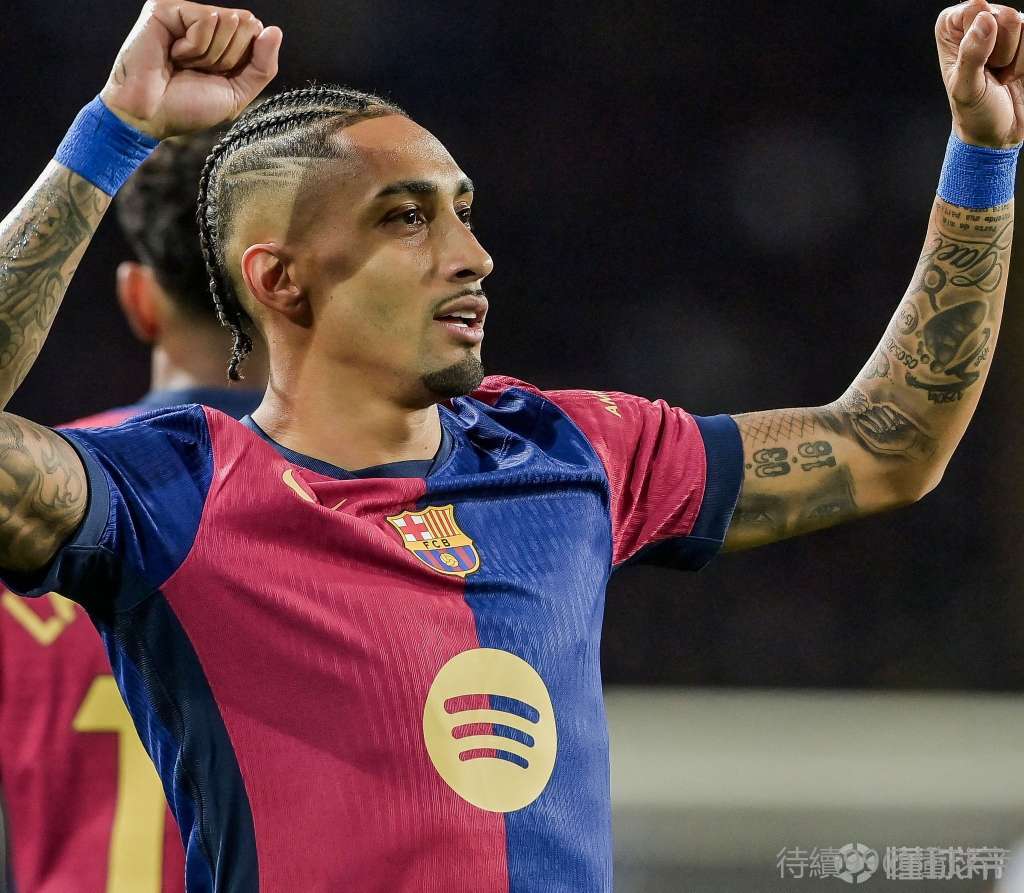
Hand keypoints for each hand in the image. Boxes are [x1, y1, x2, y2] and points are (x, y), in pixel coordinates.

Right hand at [99, 1, 281, 139]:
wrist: (152, 116)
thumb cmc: (189, 107)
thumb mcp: (237, 92)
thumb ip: (262, 66)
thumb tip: (275, 31)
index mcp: (223, 41)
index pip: (258, 32)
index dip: (245, 60)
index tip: (217, 76)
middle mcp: (205, 24)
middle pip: (248, 23)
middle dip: (229, 57)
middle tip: (199, 71)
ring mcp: (186, 13)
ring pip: (229, 20)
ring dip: (210, 54)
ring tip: (183, 64)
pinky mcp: (166, 8)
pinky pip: (206, 19)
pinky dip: (195, 47)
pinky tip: (173, 54)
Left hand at [936, 1, 1023, 147]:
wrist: (1000, 132)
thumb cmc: (974, 112)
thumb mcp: (966, 88)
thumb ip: (972, 55)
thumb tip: (985, 19)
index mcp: (953, 30)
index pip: (972, 8)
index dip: (977, 36)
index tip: (971, 61)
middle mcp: (979, 23)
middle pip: (1001, 14)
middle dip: (999, 50)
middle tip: (989, 72)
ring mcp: (1006, 30)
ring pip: (1022, 24)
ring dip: (1014, 58)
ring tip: (1000, 76)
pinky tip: (1014, 75)